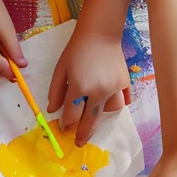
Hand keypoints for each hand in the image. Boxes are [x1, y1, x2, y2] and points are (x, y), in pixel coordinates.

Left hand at [46, 28, 131, 146]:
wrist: (100, 34)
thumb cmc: (76, 50)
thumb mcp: (60, 69)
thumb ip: (55, 91)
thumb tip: (52, 111)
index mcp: (79, 87)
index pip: (72, 114)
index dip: (67, 123)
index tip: (65, 129)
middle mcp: (98, 91)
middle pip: (90, 120)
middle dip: (83, 133)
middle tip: (79, 143)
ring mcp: (114, 88)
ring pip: (108, 111)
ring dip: (101, 114)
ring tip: (94, 113)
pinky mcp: (124, 83)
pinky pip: (123, 100)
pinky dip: (116, 103)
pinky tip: (110, 103)